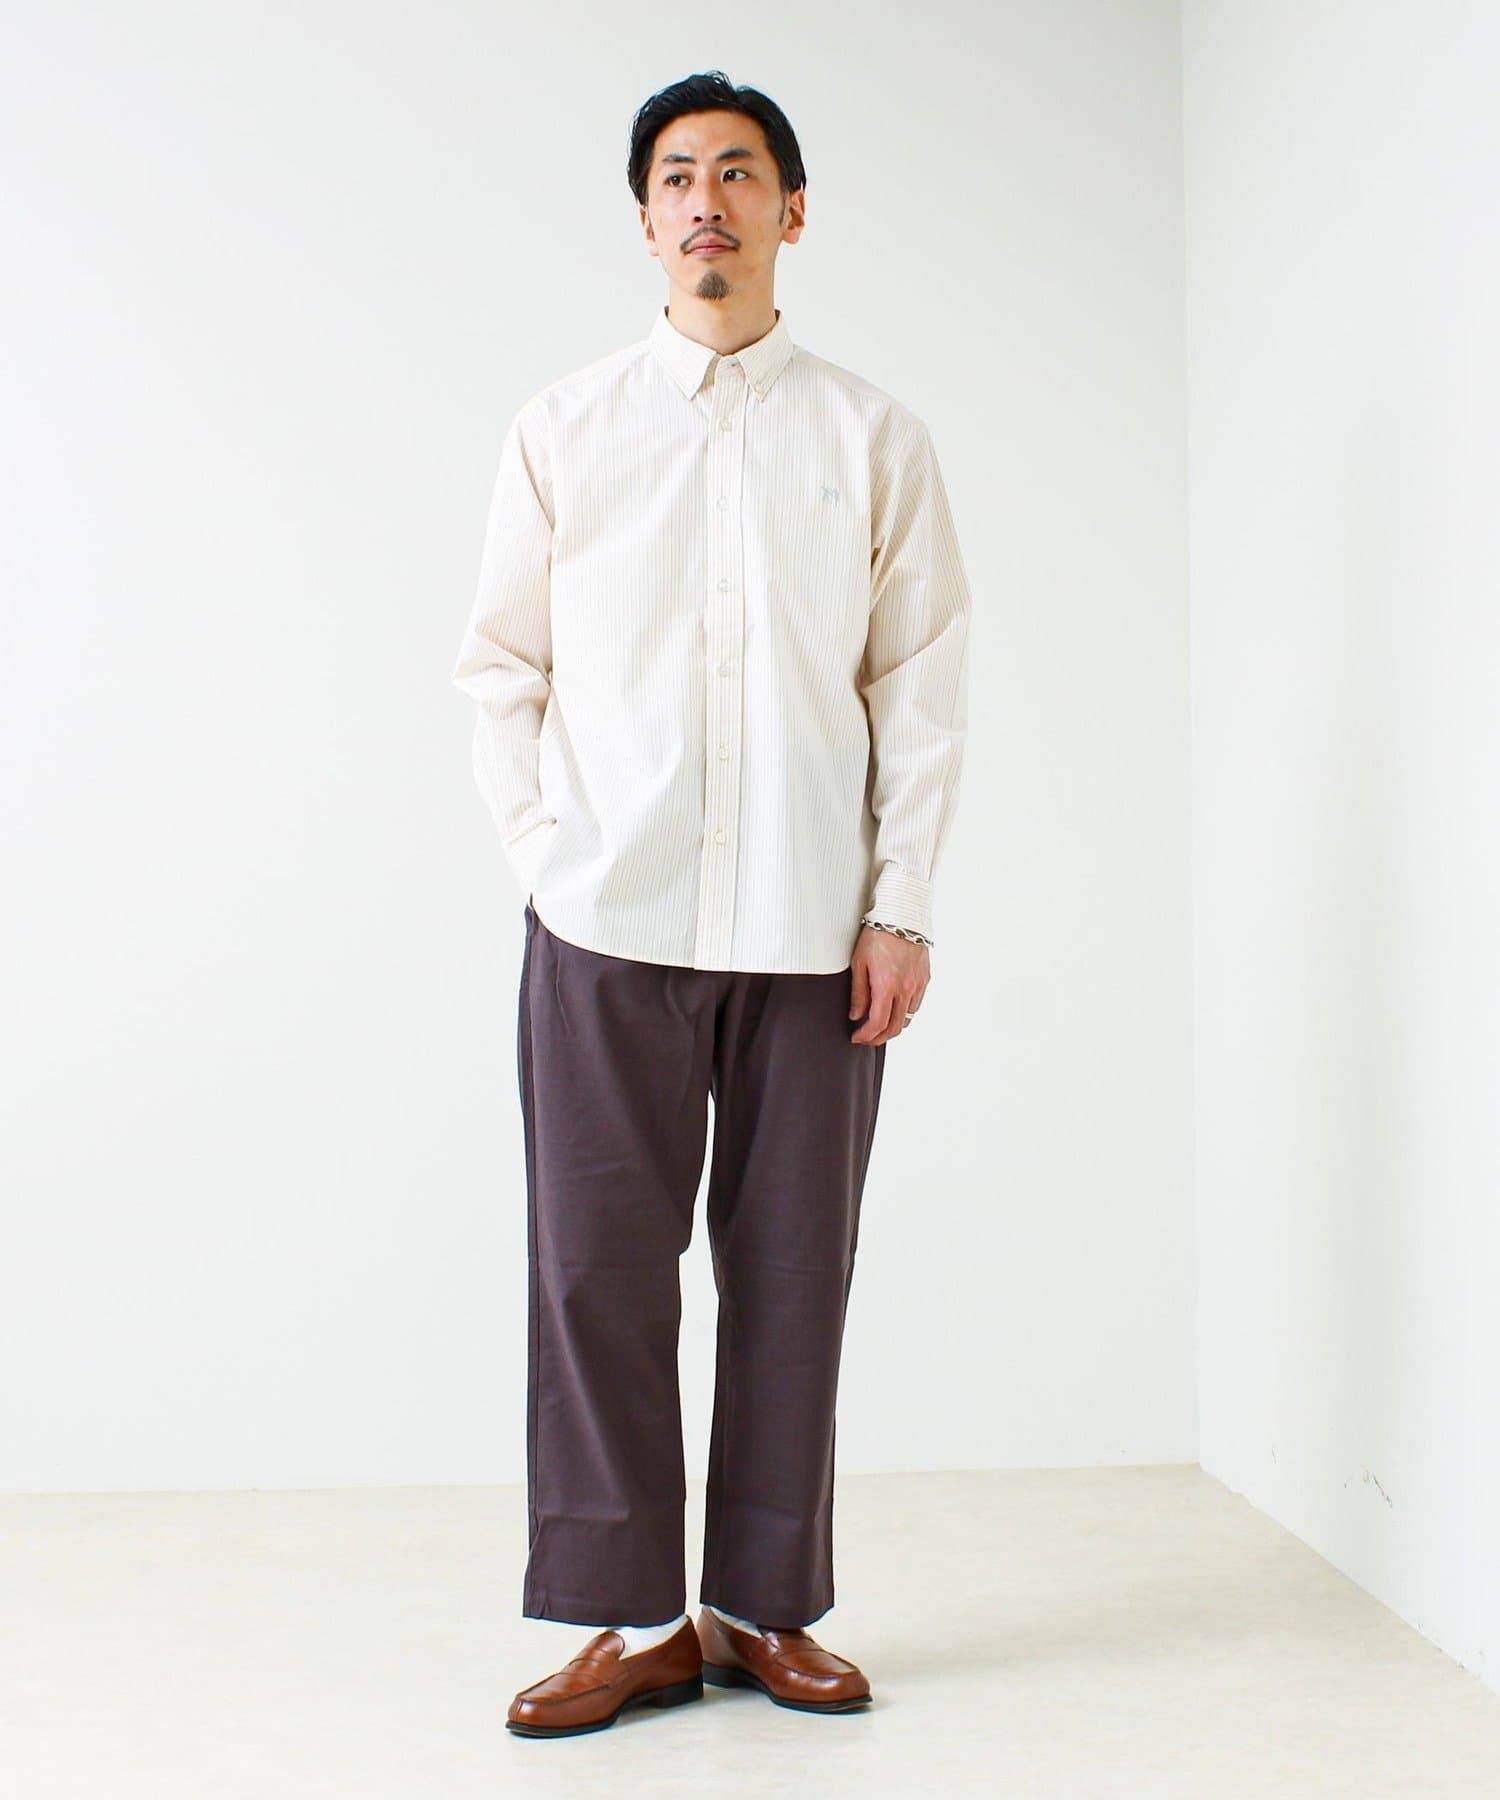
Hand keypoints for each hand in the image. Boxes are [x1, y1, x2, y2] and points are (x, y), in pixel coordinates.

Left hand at [849, 926, 929, 1044]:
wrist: (901, 916)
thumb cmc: (878, 935)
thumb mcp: (859, 963)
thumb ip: (858, 993)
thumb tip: (856, 1015)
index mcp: (886, 987)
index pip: (878, 1023)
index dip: (866, 1036)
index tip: (857, 1037)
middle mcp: (905, 989)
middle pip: (895, 1027)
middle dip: (879, 1038)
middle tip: (867, 1038)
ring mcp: (917, 985)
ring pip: (907, 1018)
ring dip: (893, 1026)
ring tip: (880, 1025)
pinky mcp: (925, 978)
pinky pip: (916, 1004)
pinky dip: (905, 1012)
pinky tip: (895, 1008)